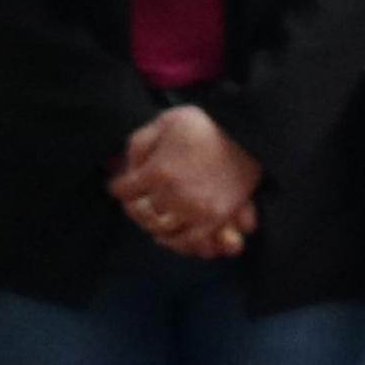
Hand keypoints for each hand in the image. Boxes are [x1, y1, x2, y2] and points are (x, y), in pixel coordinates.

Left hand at [115, 106, 263, 258]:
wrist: (245, 132)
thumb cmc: (202, 124)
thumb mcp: (163, 123)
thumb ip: (139, 145)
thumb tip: (128, 170)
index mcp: (157, 171)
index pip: (124, 190)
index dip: (119, 186)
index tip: (121, 184)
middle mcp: (173, 196)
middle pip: (141, 212)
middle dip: (134, 205)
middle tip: (136, 201)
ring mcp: (195, 210)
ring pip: (162, 230)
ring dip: (153, 224)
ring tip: (153, 218)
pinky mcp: (216, 219)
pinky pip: (191, 242)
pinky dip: (178, 242)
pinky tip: (172, 235)